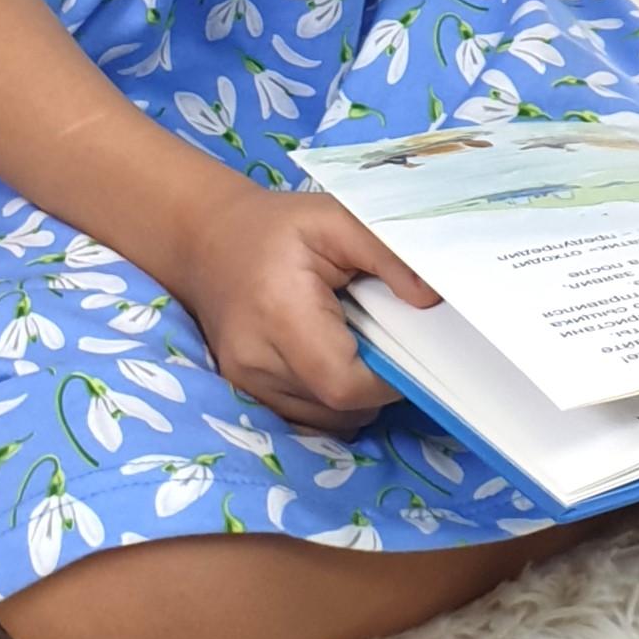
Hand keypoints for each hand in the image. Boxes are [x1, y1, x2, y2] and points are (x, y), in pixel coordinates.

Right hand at [174, 184, 441, 432]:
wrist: (206, 238)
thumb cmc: (278, 227)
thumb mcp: (337, 217)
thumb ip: (388, 254)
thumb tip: (432, 299)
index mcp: (280, 312)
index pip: (344, 384)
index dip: (387, 379)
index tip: (405, 346)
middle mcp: (255, 359)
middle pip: (339, 409)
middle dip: (375, 385)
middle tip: (380, 337)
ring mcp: (244, 382)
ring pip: (325, 421)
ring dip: (353, 395)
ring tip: (350, 342)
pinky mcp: (243, 391)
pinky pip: (305, 419)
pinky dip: (329, 399)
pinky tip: (329, 356)